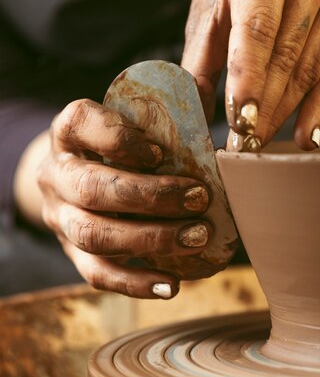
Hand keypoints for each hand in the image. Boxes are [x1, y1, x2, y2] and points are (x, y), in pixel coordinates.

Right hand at [38, 99, 210, 297]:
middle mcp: (58, 173)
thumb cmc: (120, 143)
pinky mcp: (73, 253)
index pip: (80, 122)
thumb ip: (164, 108)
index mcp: (70, 130)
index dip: (119, 138)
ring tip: (197, 236)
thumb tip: (203, 93)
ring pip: (93, 235)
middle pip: (92, 189)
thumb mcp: (133, 119)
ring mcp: (61, 217)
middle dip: (149, 197)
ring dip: (150, 239)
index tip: (161, 151)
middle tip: (199, 197)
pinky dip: (135, 282)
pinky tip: (172, 283)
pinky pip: (97, 275)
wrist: (79, 176)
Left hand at [182, 0, 319, 149]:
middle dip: (263, 105)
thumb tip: (190, 105)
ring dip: (283, 112)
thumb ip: (202, 48)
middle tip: (242, 145)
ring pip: (311, 66)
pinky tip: (304, 136)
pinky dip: (319, 108)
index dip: (249, 76)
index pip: (258, 24)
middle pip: (287, 51)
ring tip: (258, 143)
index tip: (239, 120)